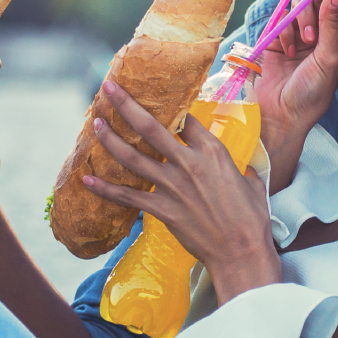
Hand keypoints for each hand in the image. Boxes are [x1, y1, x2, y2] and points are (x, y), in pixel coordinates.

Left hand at [80, 81, 279, 301]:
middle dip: (126, 104)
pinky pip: (126, 196)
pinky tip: (86, 178)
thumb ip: (238, 167)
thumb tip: (236, 167)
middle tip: (108, 87)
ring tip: (96, 123)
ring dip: (110, 139)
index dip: (171, 105)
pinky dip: (104, 188)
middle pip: (150, 127)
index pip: (185, 118)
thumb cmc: (251, 218)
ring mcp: (172, 186)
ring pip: (132, 157)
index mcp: (212, 151)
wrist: (240, 251)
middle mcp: (188, 163)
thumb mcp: (251, 181)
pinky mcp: (161, 209)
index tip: (156, 95)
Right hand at [255, 0, 337, 188]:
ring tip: (304, 40)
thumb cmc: (312, 91)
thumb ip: (333, 22)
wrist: (280, 112)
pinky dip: (284, 30)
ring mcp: (299, 33)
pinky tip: (286, 50)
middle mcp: (323, 34)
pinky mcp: (278, 35)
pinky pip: (282, 18)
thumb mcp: (329, 57)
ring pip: (301, 5)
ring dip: (303, 18)